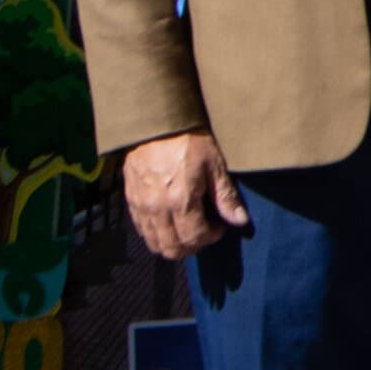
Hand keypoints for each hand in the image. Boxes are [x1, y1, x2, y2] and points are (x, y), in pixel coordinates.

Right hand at [122, 130, 247, 259]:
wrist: (156, 121)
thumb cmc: (188, 139)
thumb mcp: (214, 164)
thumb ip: (225, 196)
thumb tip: (240, 220)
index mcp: (180, 200)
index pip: (194, 237)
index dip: (211, 237)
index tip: (219, 226)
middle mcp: (157, 207)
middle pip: (172, 248)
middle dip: (192, 246)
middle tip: (204, 233)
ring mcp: (141, 205)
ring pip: (154, 242)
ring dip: (173, 244)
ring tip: (187, 229)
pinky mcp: (131, 199)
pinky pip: (141, 229)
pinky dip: (156, 233)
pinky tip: (170, 221)